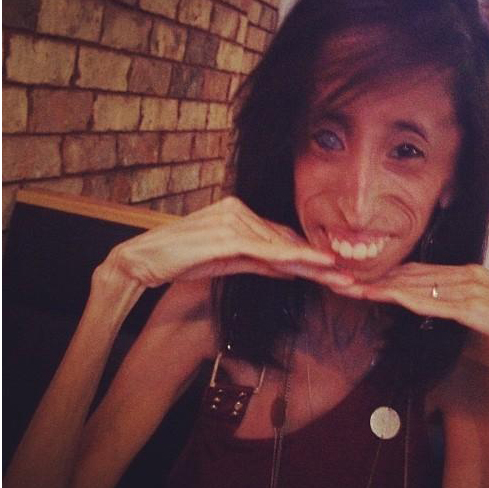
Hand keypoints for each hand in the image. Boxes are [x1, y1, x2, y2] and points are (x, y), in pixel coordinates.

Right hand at [102, 196, 352, 288]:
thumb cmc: (181, 260)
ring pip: (279, 246)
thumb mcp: (227, 262)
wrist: (142, 259)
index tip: (331, 270)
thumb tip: (289, 268)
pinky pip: (262, 249)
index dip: (307, 255)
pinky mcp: (224, 235)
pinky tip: (308, 265)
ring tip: (337, 276)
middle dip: (316, 261)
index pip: (280, 237)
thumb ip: (258, 261)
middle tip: (346, 277)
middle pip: (285, 240)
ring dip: (310, 263)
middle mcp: (239, 210)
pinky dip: (287, 258)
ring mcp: (232, 220)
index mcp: (239, 212)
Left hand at [334, 262, 488, 391]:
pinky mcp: (473, 306)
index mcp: (468, 273)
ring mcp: (470, 288)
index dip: (389, 274)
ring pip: (415, 284)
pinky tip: (384, 296)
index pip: (419, 271)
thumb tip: (433, 307)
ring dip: (381, 286)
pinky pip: (432, 301)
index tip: (363, 277)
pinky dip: (404, 297)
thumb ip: (458, 304)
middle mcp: (466, 274)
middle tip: (346, 277)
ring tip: (353, 286)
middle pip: (411, 273)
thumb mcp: (482, 311)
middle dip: (377, 277)